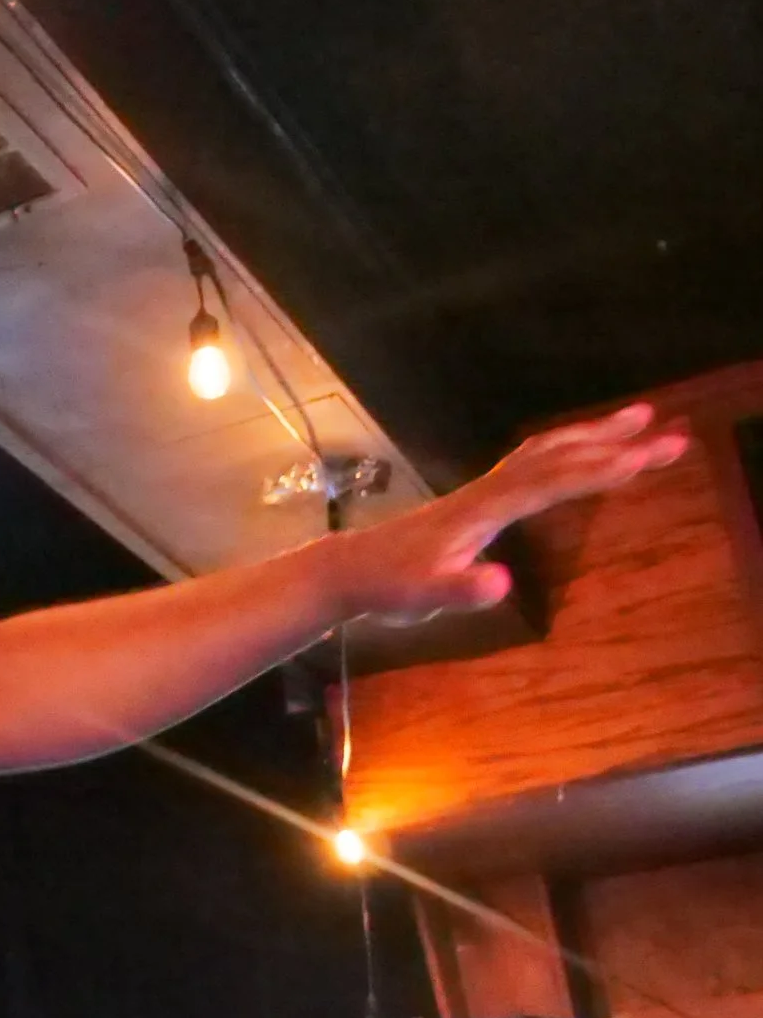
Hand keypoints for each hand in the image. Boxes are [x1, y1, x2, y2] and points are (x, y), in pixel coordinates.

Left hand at [326, 404, 688, 623]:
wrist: (347, 571)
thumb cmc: (387, 587)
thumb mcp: (422, 598)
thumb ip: (460, 591)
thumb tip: (500, 582)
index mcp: (481, 510)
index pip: (551, 482)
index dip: (599, 469)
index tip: (649, 456)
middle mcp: (485, 490)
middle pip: (557, 455)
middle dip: (615, 442)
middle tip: (672, 431)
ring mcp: (481, 491)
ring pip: (545, 451)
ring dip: (594, 435)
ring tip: (641, 420)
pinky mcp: (477, 499)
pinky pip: (533, 462)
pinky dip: (567, 449)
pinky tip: (582, 451)